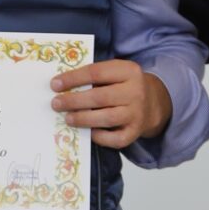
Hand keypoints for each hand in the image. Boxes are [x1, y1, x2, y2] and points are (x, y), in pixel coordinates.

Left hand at [50, 61, 171, 149]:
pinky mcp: (135, 132)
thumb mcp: (115, 73)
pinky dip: (99, 137)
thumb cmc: (124, 86)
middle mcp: (136, 92)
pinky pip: (114, 138)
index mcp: (129, 71)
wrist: (153, 103)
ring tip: (68, 118)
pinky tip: (88, 133)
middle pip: (100, 97)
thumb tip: (63, 86)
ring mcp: (137, 114)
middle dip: (74, 101)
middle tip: (56, 104)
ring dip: (83, 119)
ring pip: (106, 118)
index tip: (54, 84)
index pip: (96, 72)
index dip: (73, 79)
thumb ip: (94, 76)